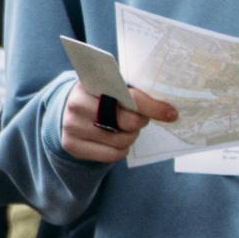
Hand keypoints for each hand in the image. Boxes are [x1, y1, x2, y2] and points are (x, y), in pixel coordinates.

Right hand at [58, 80, 178, 162]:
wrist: (68, 113)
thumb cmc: (99, 99)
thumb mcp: (111, 87)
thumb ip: (130, 92)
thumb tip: (167, 110)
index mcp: (90, 82)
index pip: (129, 97)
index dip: (153, 106)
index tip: (171, 113)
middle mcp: (77, 103)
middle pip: (128, 120)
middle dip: (141, 121)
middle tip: (140, 120)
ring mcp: (72, 125)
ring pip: (121, 139)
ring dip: (130, 136)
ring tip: (125, 129)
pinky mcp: (72, 145)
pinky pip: (111, 154)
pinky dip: (121, 150)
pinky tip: (117, 142)